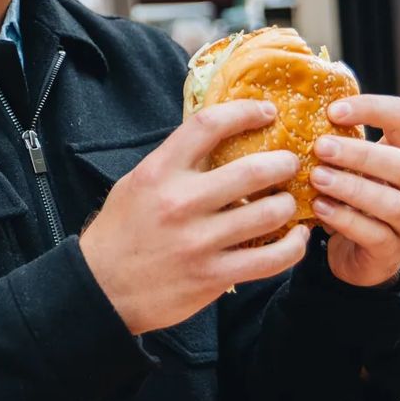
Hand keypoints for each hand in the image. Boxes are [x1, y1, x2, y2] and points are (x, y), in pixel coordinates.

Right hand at [79, 101, 310, 335]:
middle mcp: (181, 202)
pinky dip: (293, 247)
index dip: (244, 112)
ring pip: (268, 214)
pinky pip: (269, 259)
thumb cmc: (121, 231)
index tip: (266, 112)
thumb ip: (175, 162)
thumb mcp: (138, 183)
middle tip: (290, 162)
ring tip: (290, 201)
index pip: (208, 126)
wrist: (102, 288)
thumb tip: (218, 139)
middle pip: (252, 170)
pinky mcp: (213, 276)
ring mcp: (199, 241)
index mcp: (159, 172)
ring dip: (288, 204)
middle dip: (283, 163)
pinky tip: (297, 238)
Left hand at [310, 95, 399, 287]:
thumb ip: (339, 135)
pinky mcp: (394, 250)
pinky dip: (345, 219)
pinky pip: (374, 234)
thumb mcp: (354, 161)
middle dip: (359, 153)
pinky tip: (319, 208)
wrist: (360, 251)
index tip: (332, 111)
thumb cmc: (354, 192)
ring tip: (316, 178)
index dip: (370, 108)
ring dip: (351, 187)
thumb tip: (296, 101)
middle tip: (320, 147)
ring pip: (391, 202)